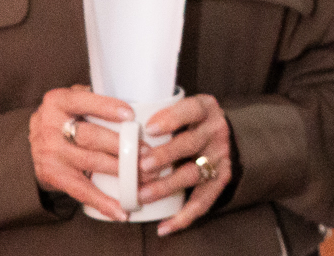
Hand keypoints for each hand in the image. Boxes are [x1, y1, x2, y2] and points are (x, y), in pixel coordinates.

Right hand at [29, 84, 134, 222]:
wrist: (33, 140)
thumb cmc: (66, 115)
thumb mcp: (73, 99)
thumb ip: (96, 97)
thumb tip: (139, 102)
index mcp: (58, 101)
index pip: (83, 101)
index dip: (107, 107)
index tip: (130, 115)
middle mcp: (50, 127)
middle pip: (89, 136)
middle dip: (120, 145)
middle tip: (146, 152)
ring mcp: (50, 154)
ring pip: (90, 163)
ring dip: (119, 171)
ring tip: (143, 176)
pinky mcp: (54, 176)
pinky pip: (81, 190)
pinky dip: (102, 201)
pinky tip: (120, 210)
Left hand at [137, 92, 234, 235]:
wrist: (219, 136)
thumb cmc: (188, 121)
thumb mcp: (181, 108)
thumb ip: (156, 112)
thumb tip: (112, 123)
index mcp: (205, 108)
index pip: (192, 109)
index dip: (172, 118)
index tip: (149, 128)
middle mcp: (216, 131)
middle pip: (191, 142)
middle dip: (166, 155)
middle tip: (142, 166)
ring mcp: (220, 156)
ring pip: (194, 173)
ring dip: (167, 185)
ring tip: (143, 194)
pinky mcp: (221, 179)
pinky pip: (203, 200)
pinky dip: (183, 216)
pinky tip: (164, 226)